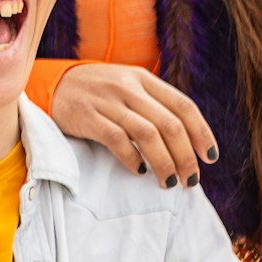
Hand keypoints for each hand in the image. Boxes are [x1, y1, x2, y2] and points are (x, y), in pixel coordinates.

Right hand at [49, 62, 216, 189]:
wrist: (51, 84)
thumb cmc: (97, 92)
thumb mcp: (127, 85)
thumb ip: (153, 103)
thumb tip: (187, 139)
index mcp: (143, 79)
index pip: (183, 106)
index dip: (202, 133)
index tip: (210, 158)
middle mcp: (128, 87)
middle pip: (169, 125)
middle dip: (185, 157)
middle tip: (190, 180)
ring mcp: (107, 101)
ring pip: (148, 134)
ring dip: (164, 163)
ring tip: (168, 182)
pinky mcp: (86, 116)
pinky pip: (117, 140)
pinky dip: (132, 158)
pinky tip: (138, 170)